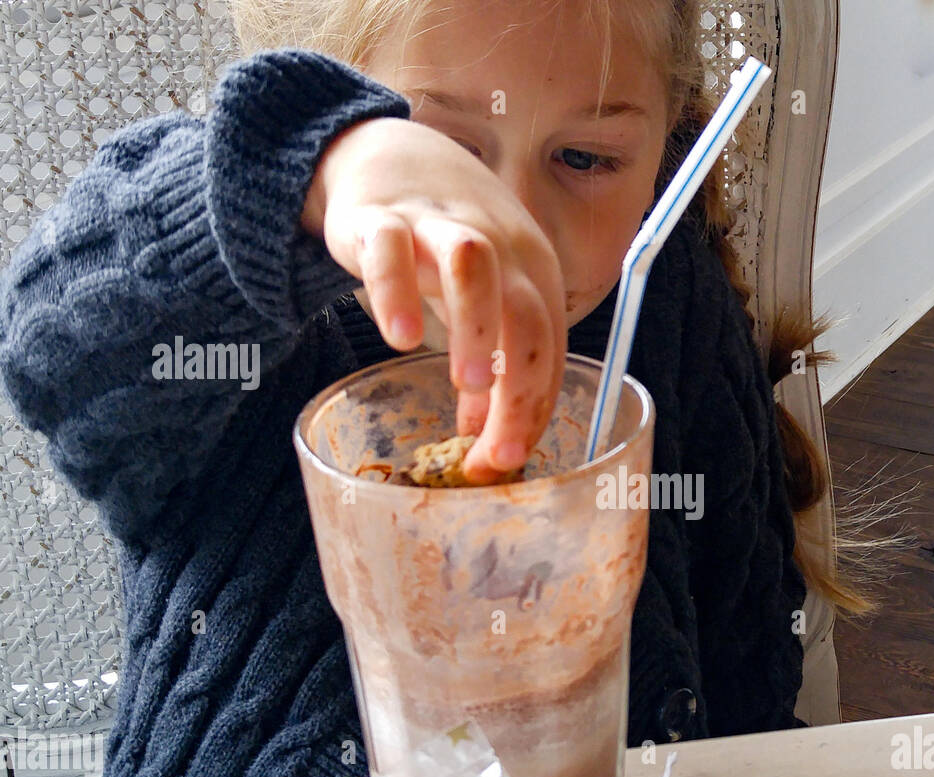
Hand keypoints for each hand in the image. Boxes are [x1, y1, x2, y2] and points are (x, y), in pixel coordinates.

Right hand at [302, 117, 565, 482]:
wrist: (393, 157)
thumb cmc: (448, 245)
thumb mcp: (485, 300)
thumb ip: (491, 363)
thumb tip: (486, 435)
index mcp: (533, 272)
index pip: (549, 352)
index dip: (531, 412)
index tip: (504, 462)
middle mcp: (500, 246)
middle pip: (527, 319)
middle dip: (518, 392)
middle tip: (494, 451)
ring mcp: (442, 226)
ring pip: (474, 269)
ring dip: (478, 331)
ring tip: (469, 388)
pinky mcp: (383, 217)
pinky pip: (391, 251)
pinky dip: (397, 294)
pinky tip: (401, 340)